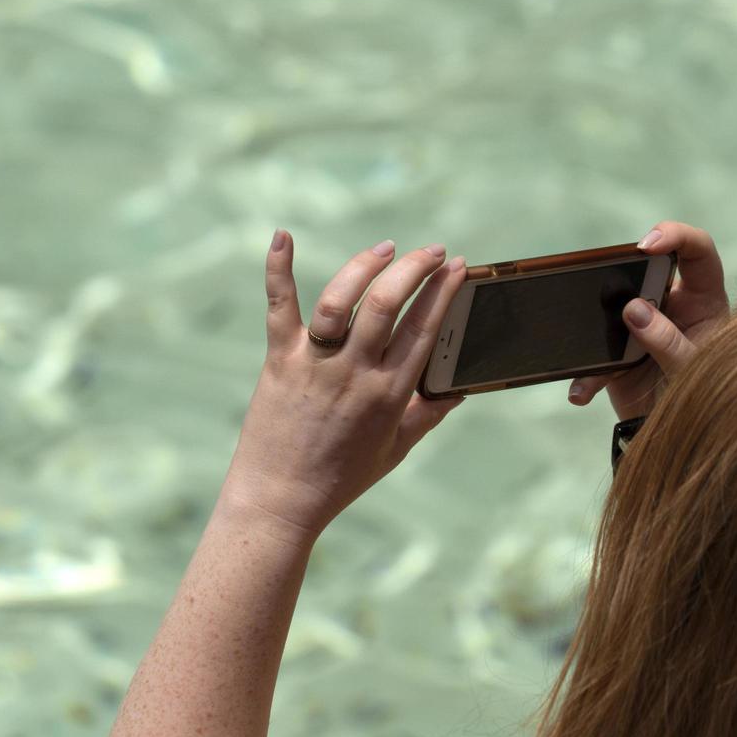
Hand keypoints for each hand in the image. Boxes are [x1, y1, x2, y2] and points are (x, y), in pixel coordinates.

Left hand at [220, 231, 467, 543]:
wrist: (281, 500)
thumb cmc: (340, 478)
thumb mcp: (395, 449)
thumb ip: (427, 414)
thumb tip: (457, 389)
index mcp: (389, 394)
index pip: (424, 330)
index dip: (444, 292)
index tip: (457, 266)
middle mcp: (354, 372)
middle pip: (390, 305)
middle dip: (416, 269)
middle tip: (431, 250)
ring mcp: (315, 363)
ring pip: (343, 300)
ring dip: (366, 266)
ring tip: (386, 249)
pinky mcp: (280, 360)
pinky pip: (280, 307)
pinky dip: (279, 268)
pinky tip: (282, 235)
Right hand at [567, 221, 728, 418]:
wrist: (685, 436)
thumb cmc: (708, 395)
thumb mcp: (695, 368)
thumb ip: (669, 341)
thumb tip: (634, 310)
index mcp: (703, 301)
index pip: (697, 252)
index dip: (676, 236)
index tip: (647, 245)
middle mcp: (671, 307)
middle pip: (645, 273)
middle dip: (625, 278)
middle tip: (613, 294)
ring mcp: (641, 329)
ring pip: (612, 309)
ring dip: (599, 326)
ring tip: (598, 350)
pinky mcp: (617, 356)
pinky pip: (595, 357)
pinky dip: (587, 376)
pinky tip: (582, 392)